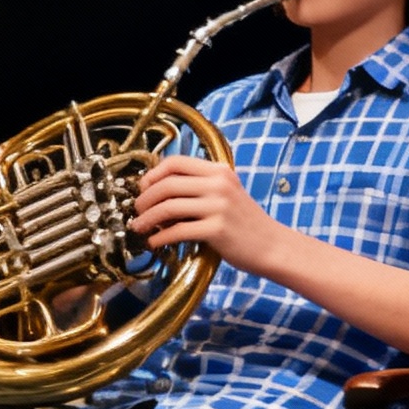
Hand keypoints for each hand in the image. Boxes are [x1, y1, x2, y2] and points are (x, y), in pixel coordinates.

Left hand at [133, 155, 281, 274]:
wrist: (272, 246)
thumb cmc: (246, 223)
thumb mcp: (227, 194)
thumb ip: (200, 187)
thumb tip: (159, 192)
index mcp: (219, 171)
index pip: (175, 162)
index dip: (152, 175)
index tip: (143, 189)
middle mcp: (218, 184)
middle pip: (166, 184)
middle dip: (144, 199)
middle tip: (136, 211)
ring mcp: (219, 206)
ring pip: (168, 207)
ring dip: (147, 219)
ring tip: (139, 227)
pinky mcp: (217, 229)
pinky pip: (178, 231)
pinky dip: (160, 237)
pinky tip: (154, 242)